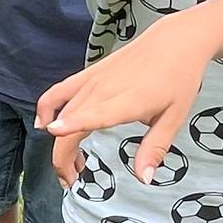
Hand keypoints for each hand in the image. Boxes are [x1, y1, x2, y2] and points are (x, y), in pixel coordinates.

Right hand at [31, 18, 216, 181]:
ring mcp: (92, 81)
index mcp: (127, 101)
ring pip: (61, 112)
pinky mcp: (88, 74)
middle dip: (63, 157)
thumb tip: (143, 178)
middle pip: (70, 122)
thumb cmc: (178, 77)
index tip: (54, 131)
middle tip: (72, 180)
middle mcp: (104, 90)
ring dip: (58, 141)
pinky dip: (46, 107)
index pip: (94, 112)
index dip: (72, 121)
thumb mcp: (174, 118)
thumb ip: (154, 148)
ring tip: (67, 163)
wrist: (174, 42)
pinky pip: (58, 92)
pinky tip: (45, 124)